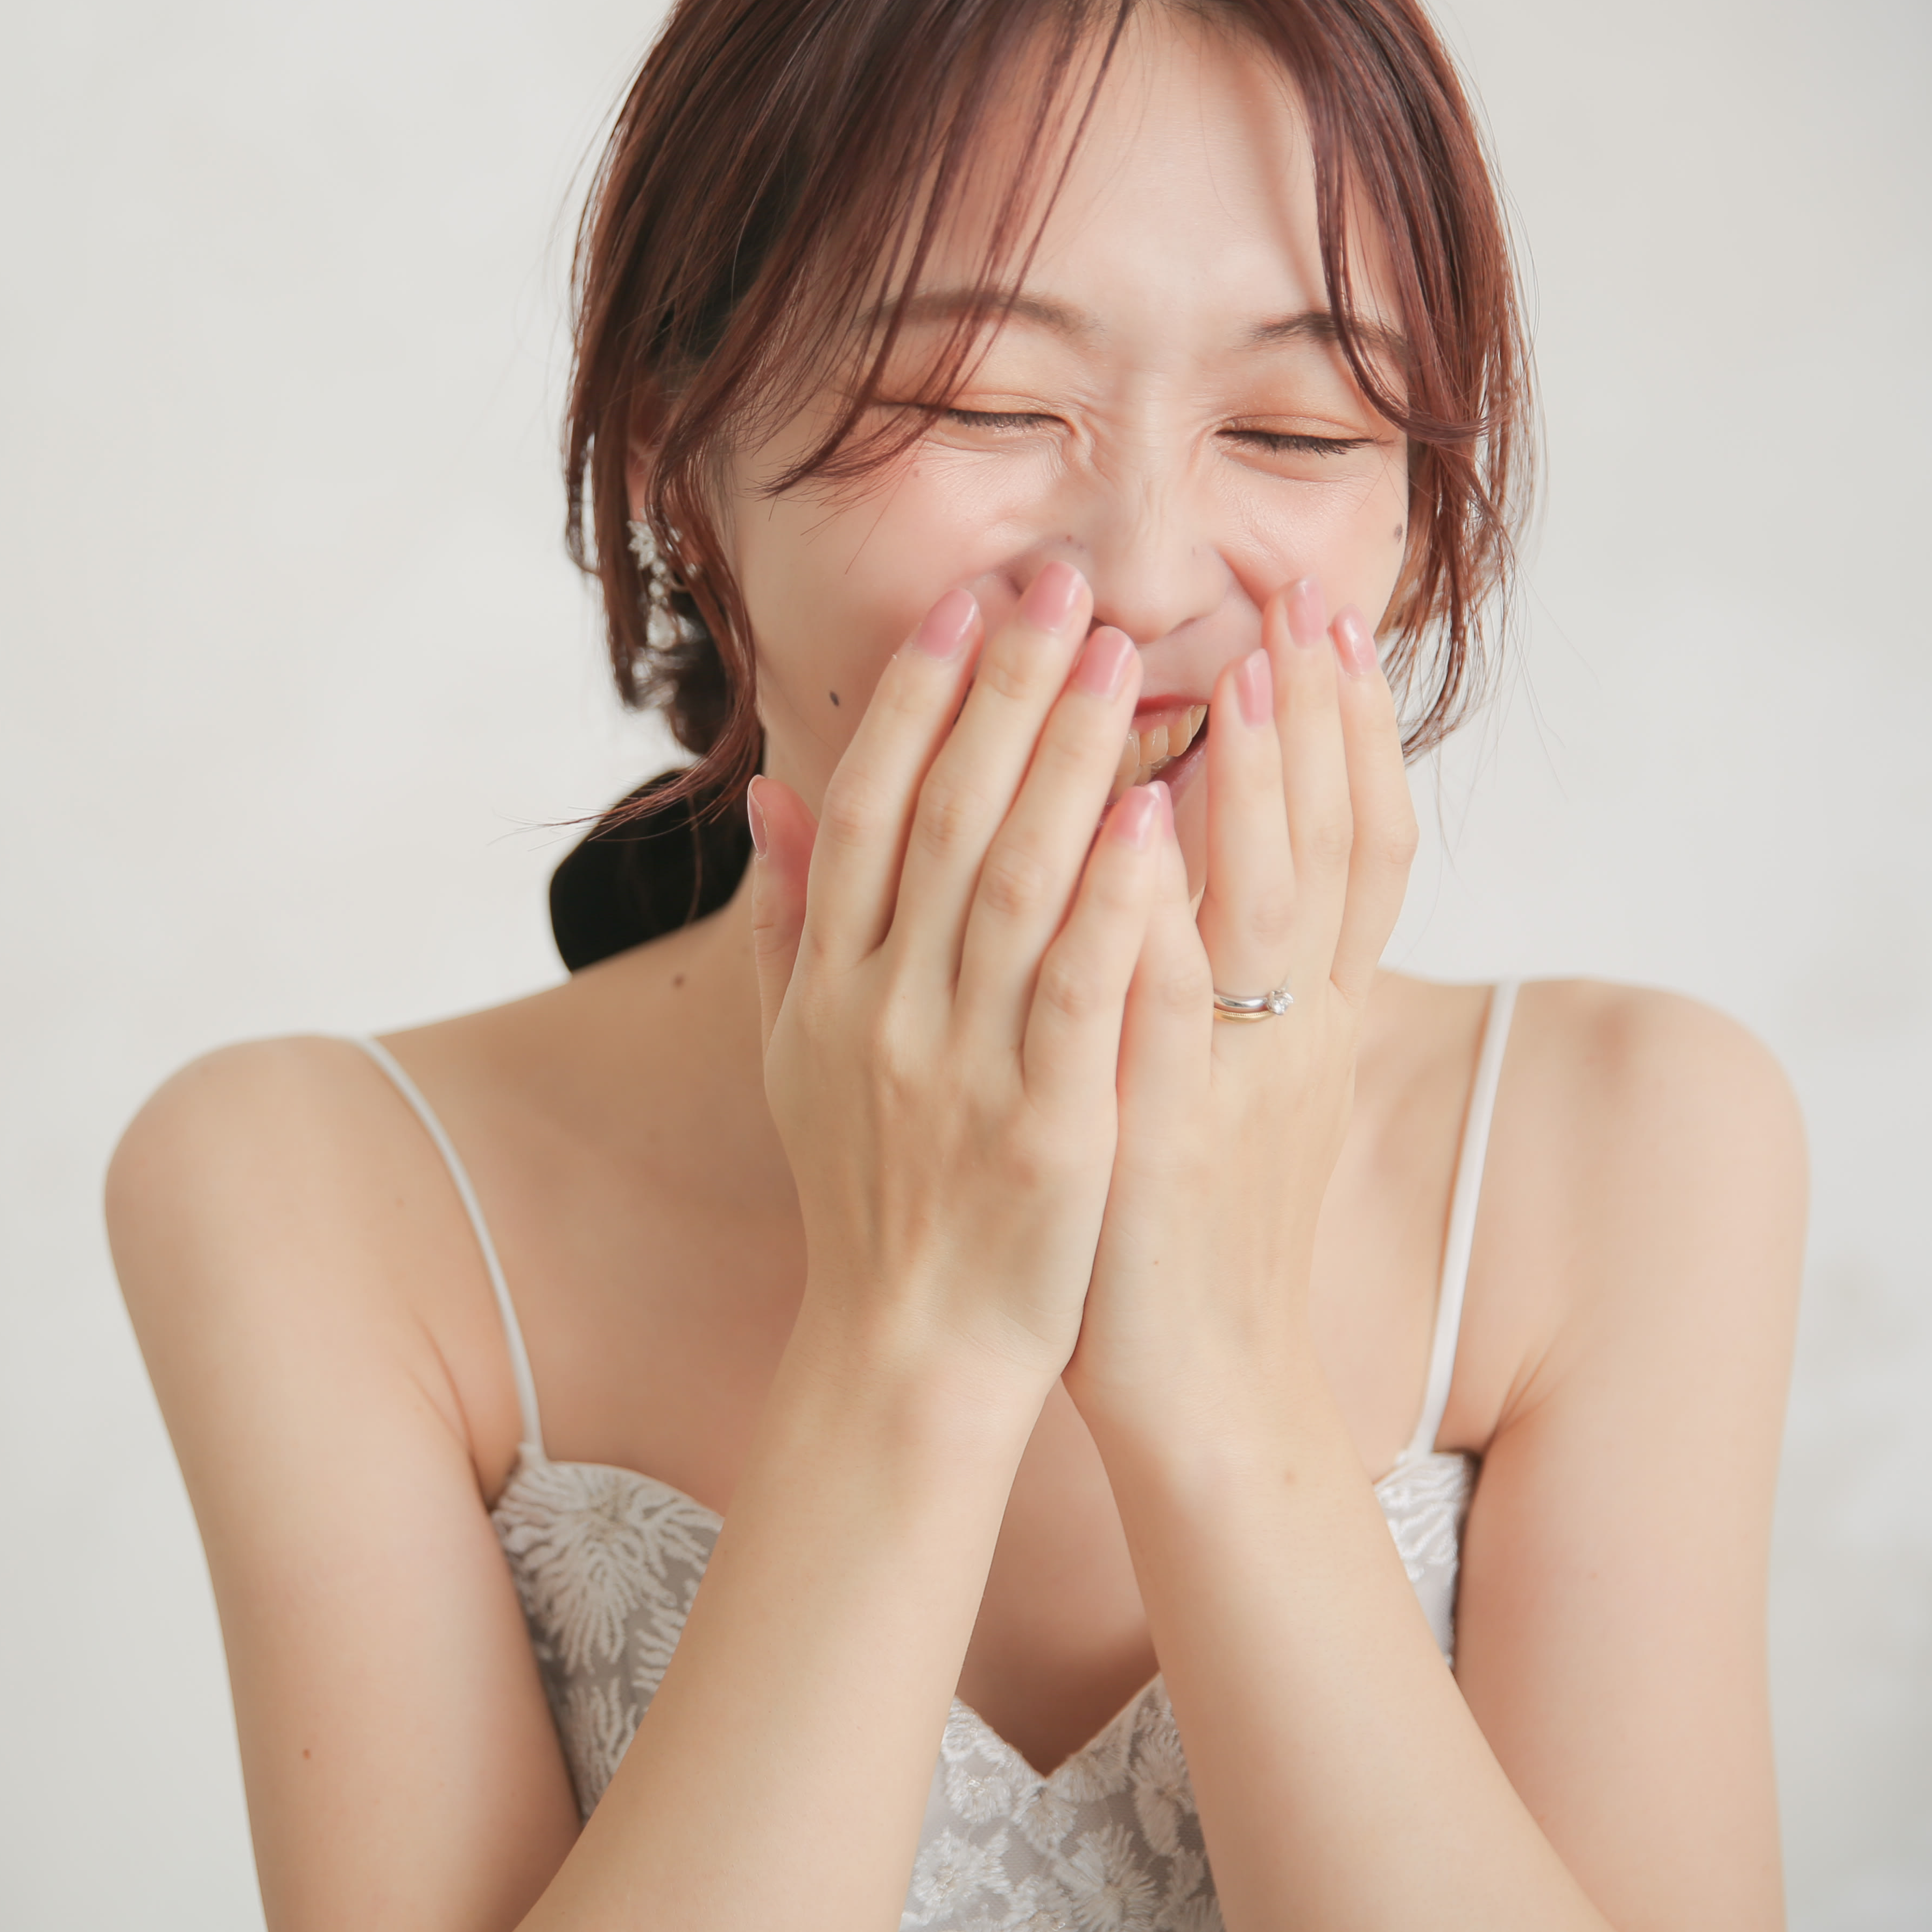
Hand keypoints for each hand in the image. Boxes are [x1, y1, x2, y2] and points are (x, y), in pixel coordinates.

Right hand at [748, 564, 1187, 1386]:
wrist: (908, 1346)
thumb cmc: (868, 1190)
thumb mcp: (798, 1052)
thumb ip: (793, 920)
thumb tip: (772, 798)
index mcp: (832, 983)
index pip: (870, 806)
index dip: (920, 700)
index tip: (969, 603)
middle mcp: (884, 1008)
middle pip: (946, 818)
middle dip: (1008, 693)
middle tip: (1067, 585)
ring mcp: (962, 1066)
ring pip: (1016, 883)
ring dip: (1071, 763)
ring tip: (1127, 659)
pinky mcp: (1045, 1125)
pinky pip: (1079, 992)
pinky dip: (1114, 903)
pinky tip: (1159, 816)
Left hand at [1063, 578, 1419, 1439]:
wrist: (1204, 1388)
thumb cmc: (1186, 1220)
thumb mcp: (1222, 1076)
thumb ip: (1217, 963)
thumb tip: (1188, 837)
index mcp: (1309, 1013)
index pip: (1355, 840)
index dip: (1350, 728)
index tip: (1326, 614)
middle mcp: (1296, 1031)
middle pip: (1334, 845)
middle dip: (1321, 716)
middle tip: (1306, 590)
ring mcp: (1241, 1078)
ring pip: (1267, 906)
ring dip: (1261, 788)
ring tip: (1246, 673)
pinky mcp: (1171, 1132)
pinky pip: (1169, 1005)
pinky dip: (1160, 914)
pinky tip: (1143, 828)